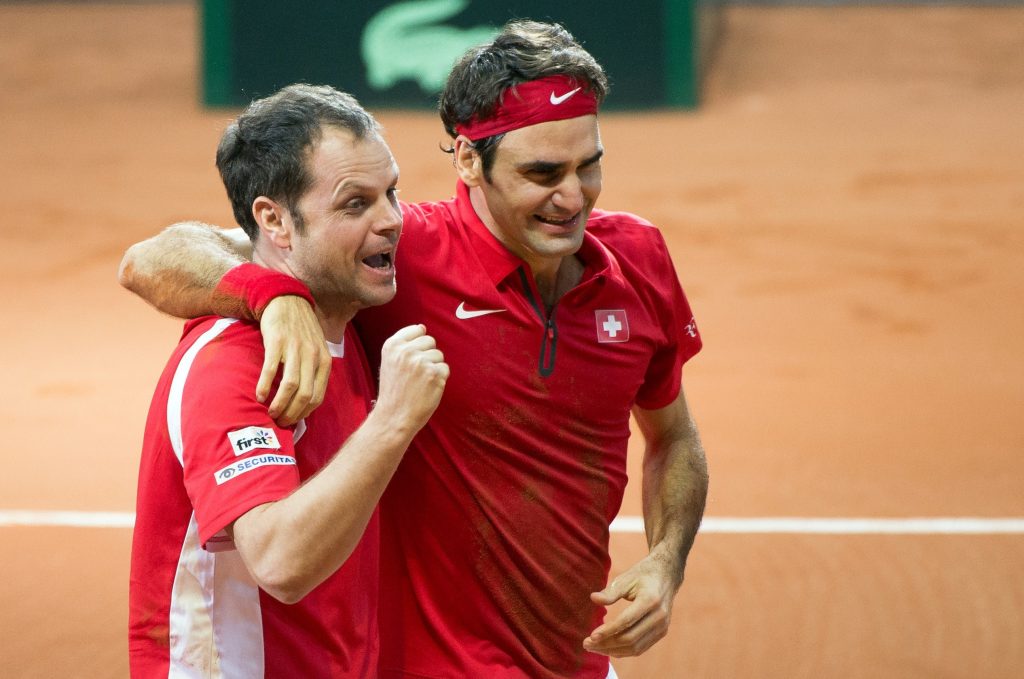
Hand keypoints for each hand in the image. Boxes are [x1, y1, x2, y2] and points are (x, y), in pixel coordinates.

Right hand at [257, 296, 331, 425]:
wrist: (287, 300)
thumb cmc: (301, 329)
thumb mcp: (316, 349)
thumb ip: (314, 371)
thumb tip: (306, 401)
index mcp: (324, 361)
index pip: (317, 397)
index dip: (304, 414)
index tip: (292, 422)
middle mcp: (312, 356)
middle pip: (305, 396)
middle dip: (291, 414)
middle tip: (279, 421)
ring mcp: (295, 349)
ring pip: (290, 386)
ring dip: (279, 404)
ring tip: (270, 413)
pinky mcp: (277, 342)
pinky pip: (271, 369)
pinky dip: (265, 386)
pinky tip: (259, 396)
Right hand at [373, 325, 448, 431]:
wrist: (394, 417)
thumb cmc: (394, 390)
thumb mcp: (390, 362)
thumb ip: (404, 344)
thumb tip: (423, 327)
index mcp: (392, 345)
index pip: (417, 330)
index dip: (418, 346)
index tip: (411, 361)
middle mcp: (406, 351)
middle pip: (430, 341)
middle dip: (427, 356)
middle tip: (416, 375)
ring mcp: (421, 362)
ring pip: (439, 356)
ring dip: (434, 368)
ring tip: (420, 383)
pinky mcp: (434, 375)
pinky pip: (445, 369)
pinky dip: (440, 380)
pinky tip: (427, 389)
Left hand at [583, 554, 678, 656]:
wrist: (667, 575)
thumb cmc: (643, 575)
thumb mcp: (626, 578)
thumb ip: (610, 592)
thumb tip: (593, 598)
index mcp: (650, 600)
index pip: (626, 622)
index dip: (608, 631)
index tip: (591, 636)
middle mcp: (659, 616)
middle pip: (630, 638)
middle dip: (606, 644)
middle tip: (586, 644)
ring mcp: (662, 626)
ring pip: (635, 648)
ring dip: (613, 650)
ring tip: (594, 647)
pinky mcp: (661, 632)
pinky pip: (641, 648)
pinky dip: (623, 651)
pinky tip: (608, 648)